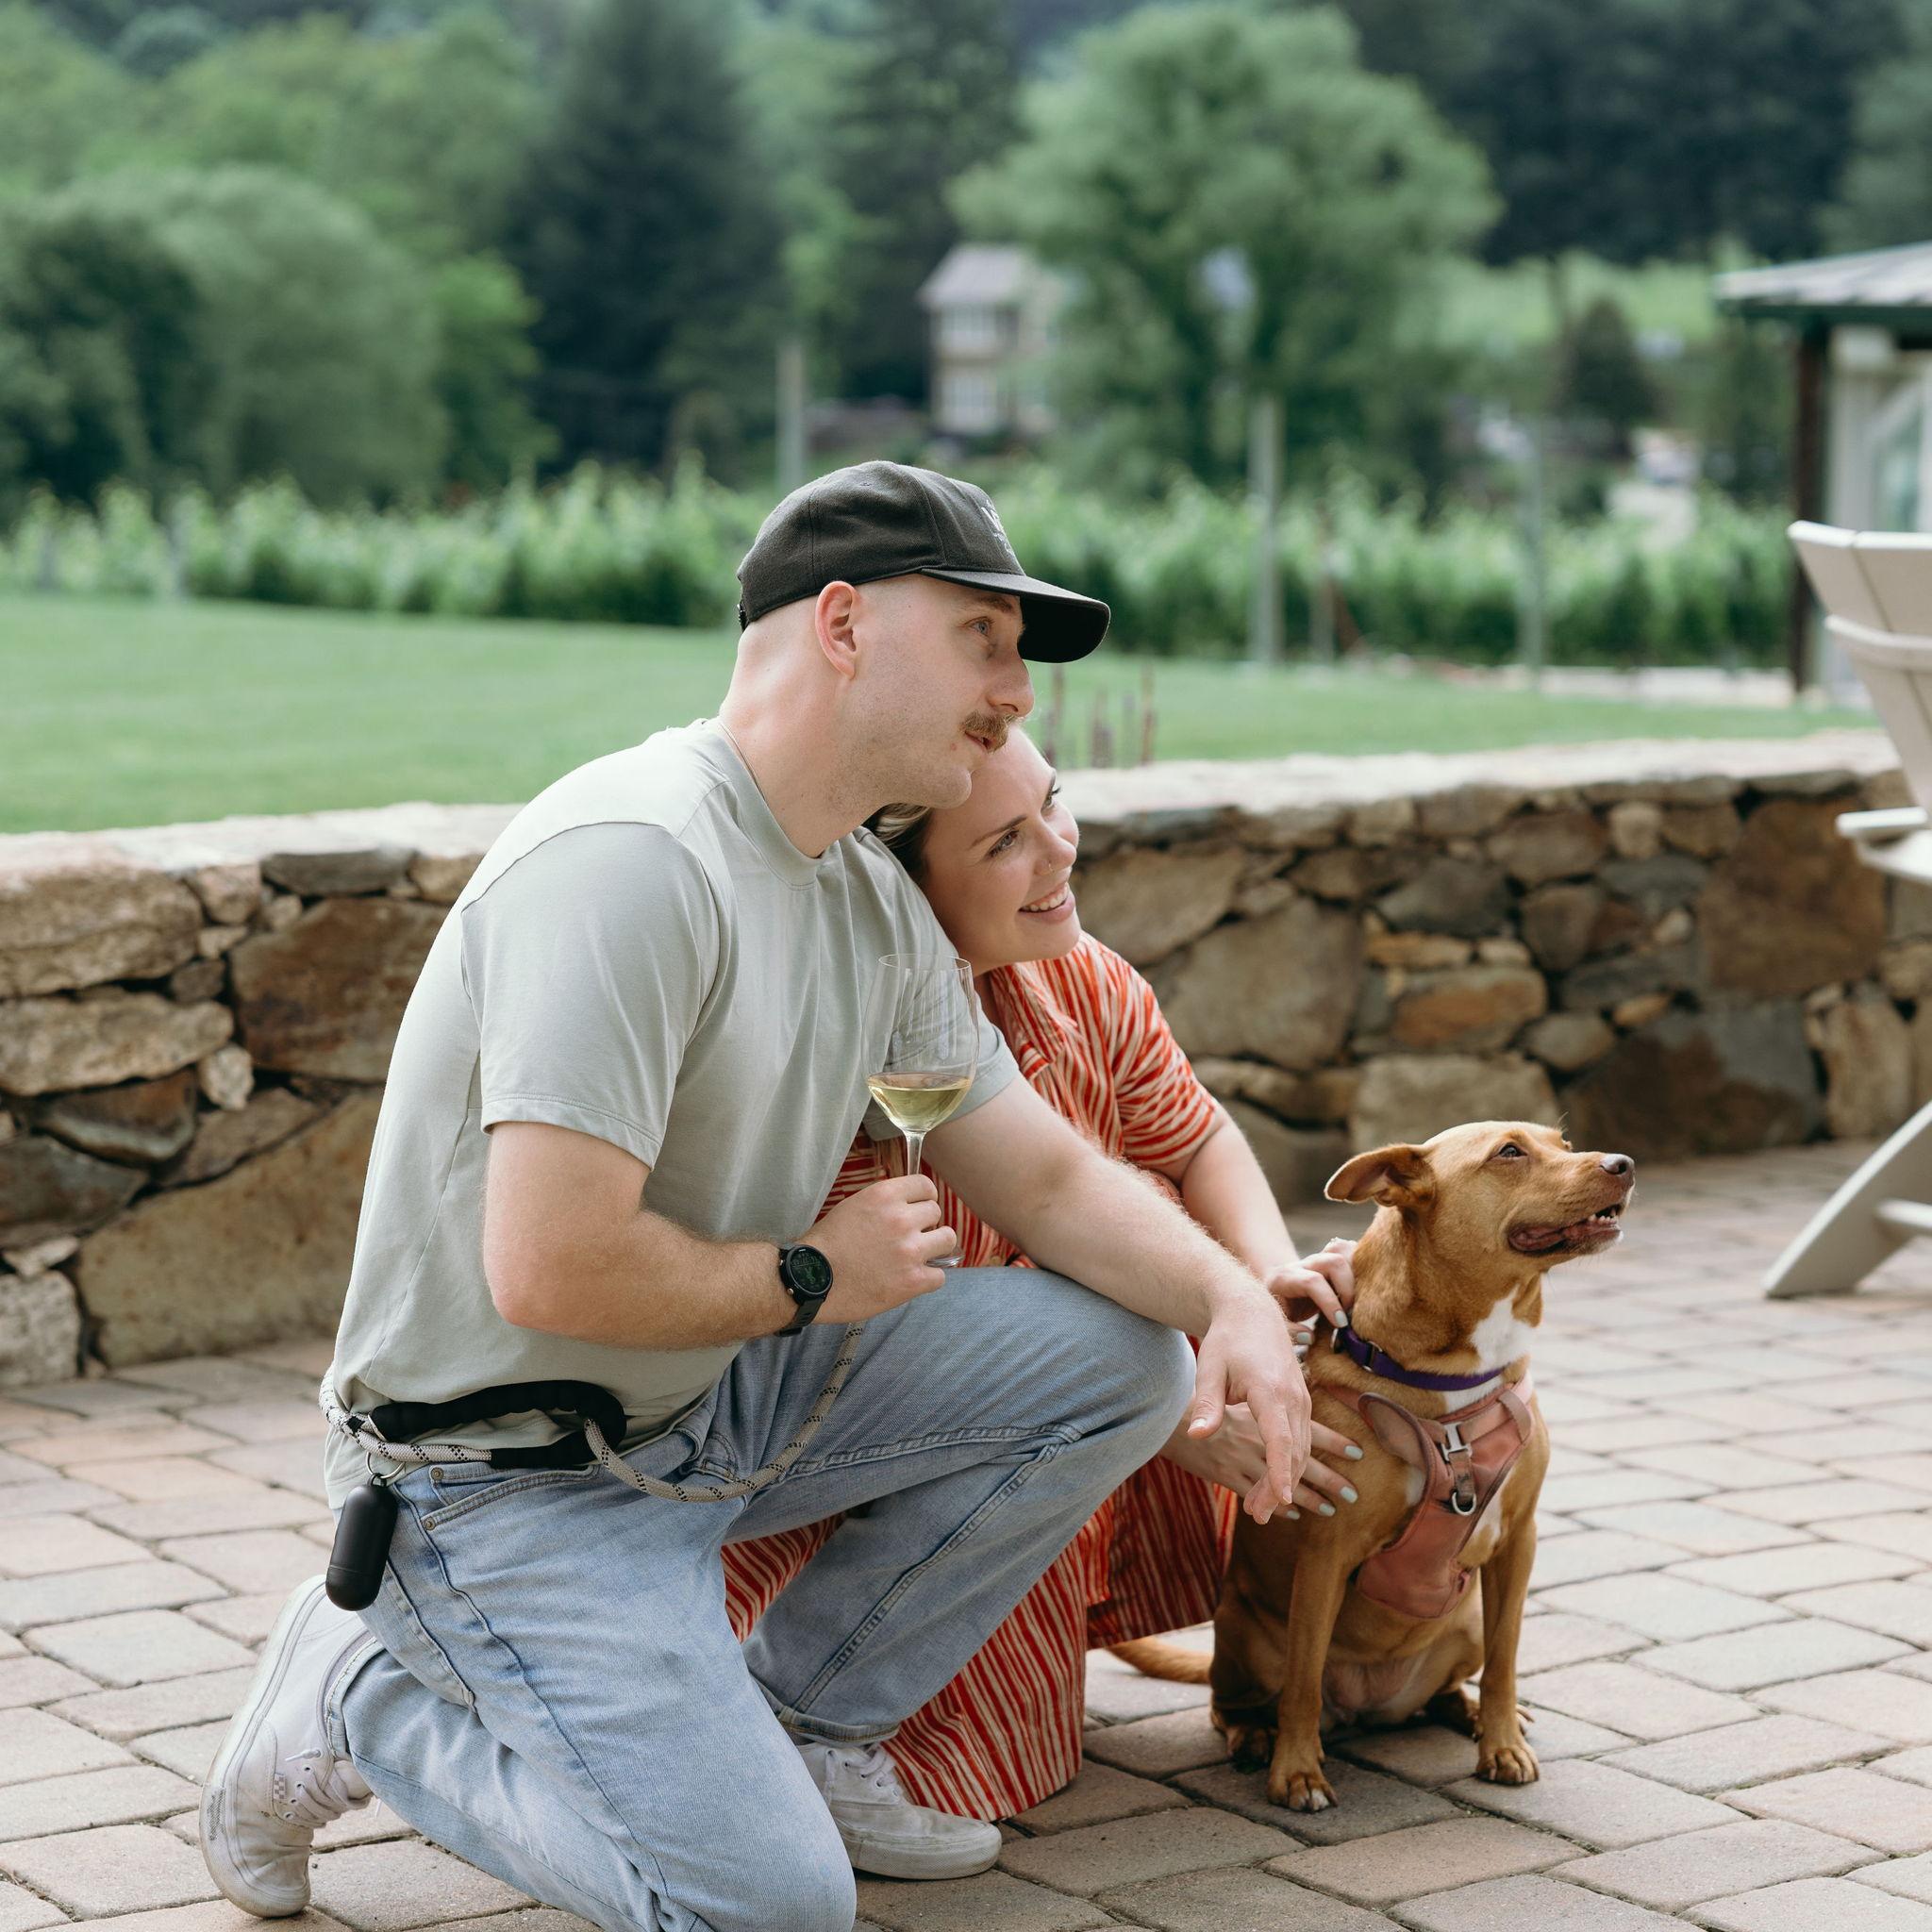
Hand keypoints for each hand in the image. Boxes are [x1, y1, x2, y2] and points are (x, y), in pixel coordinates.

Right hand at [805, 1177, 953, 1321]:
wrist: (809, 1281)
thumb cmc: (825, 1245)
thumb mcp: (852, 1206)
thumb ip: (882, 1203)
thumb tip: (907, 1204)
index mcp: (884, 1196)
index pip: (926, 1186)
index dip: (923, 1198)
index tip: (918, 1209)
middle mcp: (900, 1219)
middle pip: (936, 1212)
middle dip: (925, 1224)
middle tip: (910, 1237)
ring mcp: (909, 1250)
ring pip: (947, 1240)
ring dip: (935, 1248)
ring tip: (918, 1256)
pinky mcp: (913, 1281)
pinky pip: (940, 1276)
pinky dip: (928, 1279)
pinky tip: (912, 1280)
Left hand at [1185, 1289, 1309, 1524]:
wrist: (1252, 1313)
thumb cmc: (1227, 1340)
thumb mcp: (1210, 1368)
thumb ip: (1208, 1404)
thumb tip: (1199, 1436)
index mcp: (1271, 1391)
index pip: (1280, 1441)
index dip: (1279, 1473)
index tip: (1279, 1501)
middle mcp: (1293, 1398)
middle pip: (1293, 1453)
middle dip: (1277, 1488)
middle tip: (1257, 1516)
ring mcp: (1301, 1400)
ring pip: (1300, 1450)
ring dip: (1284, 1479)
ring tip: (1260, 1507)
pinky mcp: (1299, 1403)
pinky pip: (1300, 1440)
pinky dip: (1289, 1463)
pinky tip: (1272, 1482)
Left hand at [1264, 1238, 1356, 1326]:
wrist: (1277, 1290)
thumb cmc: (1278, 1310)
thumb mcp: (1275, 1323)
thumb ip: (1289, 1332)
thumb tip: (1309, 1337)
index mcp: (1285, 1278)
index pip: (1312, 1282)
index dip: (1330, 1302)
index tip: (1340, 1323)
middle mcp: (1303, 1263)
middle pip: (1333, 1261)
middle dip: (1348, 1288)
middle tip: (1349, 1313)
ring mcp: (1319, 1258)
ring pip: (1344, 1251)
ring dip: (1358, 1275)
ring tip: (1358, 1299)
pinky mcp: (1331, 1259)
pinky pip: (1350, 1252)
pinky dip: (1361, 1267)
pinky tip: (1362, 1288)